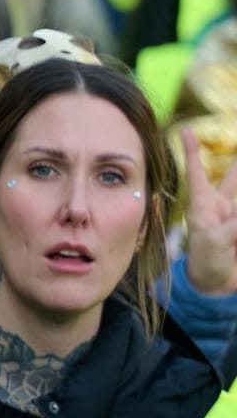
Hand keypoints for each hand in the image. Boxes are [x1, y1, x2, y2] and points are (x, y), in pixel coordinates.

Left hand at [183, 128, 236, 295]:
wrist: (216, 286)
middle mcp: (223, 207)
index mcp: (204, 205)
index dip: (191, 152)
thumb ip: (234, 226)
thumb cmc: (206, 262)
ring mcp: (236, 218)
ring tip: (233, 200)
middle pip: (234, 178)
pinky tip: (235, 230)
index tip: (184, 130)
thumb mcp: (215, 242)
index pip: (197, 173)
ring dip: (236, 180)